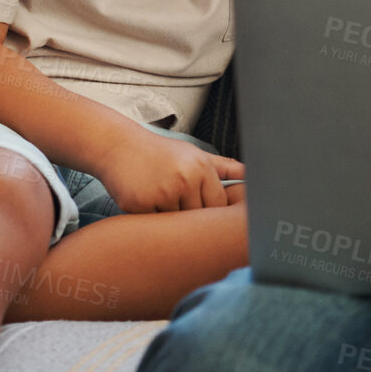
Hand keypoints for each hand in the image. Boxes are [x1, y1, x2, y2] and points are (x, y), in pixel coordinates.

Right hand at [94, 130, 245, 212]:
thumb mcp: (194, 154)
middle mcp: (185, 179)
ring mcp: (162, 192)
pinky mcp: (140, 204)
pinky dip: (150, 220)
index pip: (217, 206)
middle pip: (198, 218)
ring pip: (176, 224)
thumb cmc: (161, 153)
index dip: (210, 214)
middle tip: (175, 206)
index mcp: (202, 167)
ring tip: (158, 199)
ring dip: (169, 220)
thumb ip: (224, 167)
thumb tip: (251, 174)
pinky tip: (144, 202)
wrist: (118, 146)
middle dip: (189, 217)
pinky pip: (153, 225)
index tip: (201, 213)